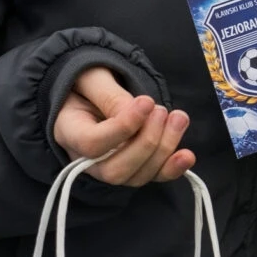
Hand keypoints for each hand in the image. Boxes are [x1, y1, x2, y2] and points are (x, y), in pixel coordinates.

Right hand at [53, 65, 194, 185]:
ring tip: (177, 118)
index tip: (146, 103)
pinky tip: (187, 155)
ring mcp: (110, 169)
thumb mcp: (93, 79)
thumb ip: (110, 96)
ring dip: (164, 149)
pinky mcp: (134, 169)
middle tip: (161, 110)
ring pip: (137, 176)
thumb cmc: (88, 85)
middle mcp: (86, 160)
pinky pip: (152, 178)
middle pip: (116, 170)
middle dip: (147, 142)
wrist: (91, 94)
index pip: (92, 144)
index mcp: (69, 133)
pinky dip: (173, 169)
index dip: (123, 128)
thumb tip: (138, 113)